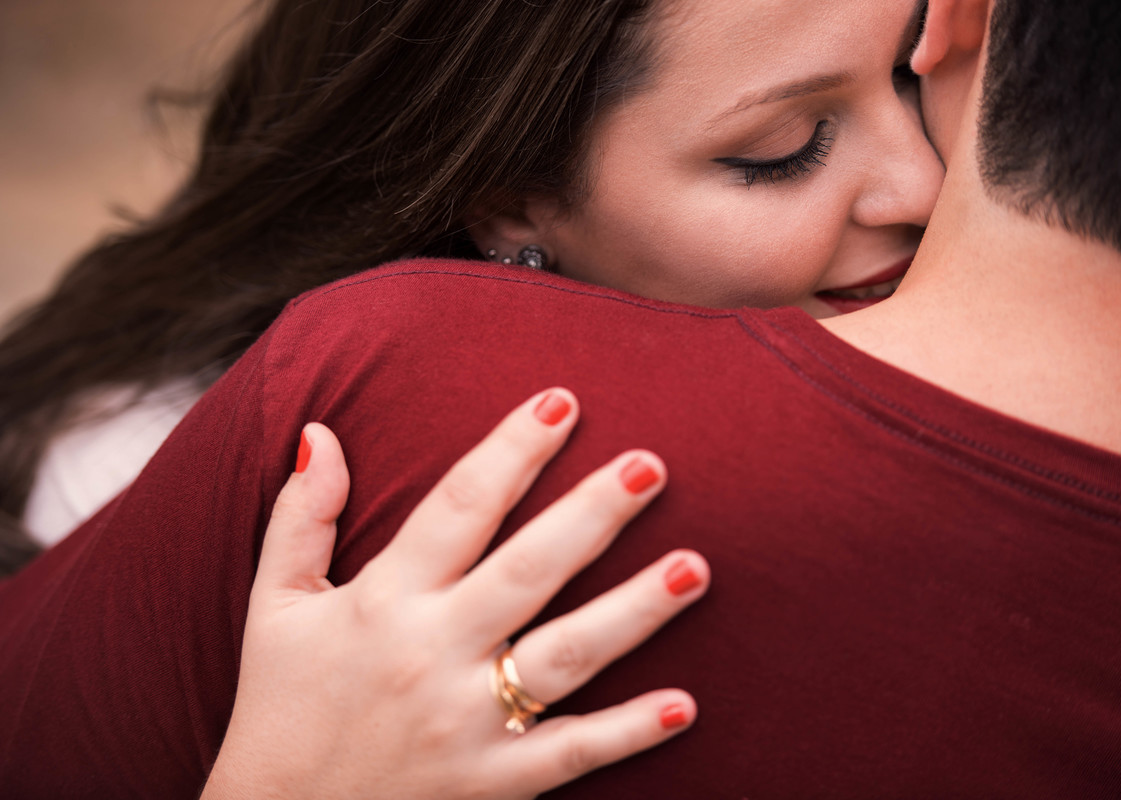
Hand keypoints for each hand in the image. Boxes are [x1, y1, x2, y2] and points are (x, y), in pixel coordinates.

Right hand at [202, 388, 708, 798]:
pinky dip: (625, 733)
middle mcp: (431, 653)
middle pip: (528, 568)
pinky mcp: (492, 782)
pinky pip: (567, 754)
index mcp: (384, 599)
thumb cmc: (281, 705)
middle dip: (593, 512)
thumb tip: (321, 433)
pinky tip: (682, 706)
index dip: (512, 449)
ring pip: (564, 655)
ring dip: (633, 612)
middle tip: (654, 463)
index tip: (562, 401)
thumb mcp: (274, 605)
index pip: (460, 506)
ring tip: (694, 568)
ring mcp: (466, 722)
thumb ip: (301, 517)